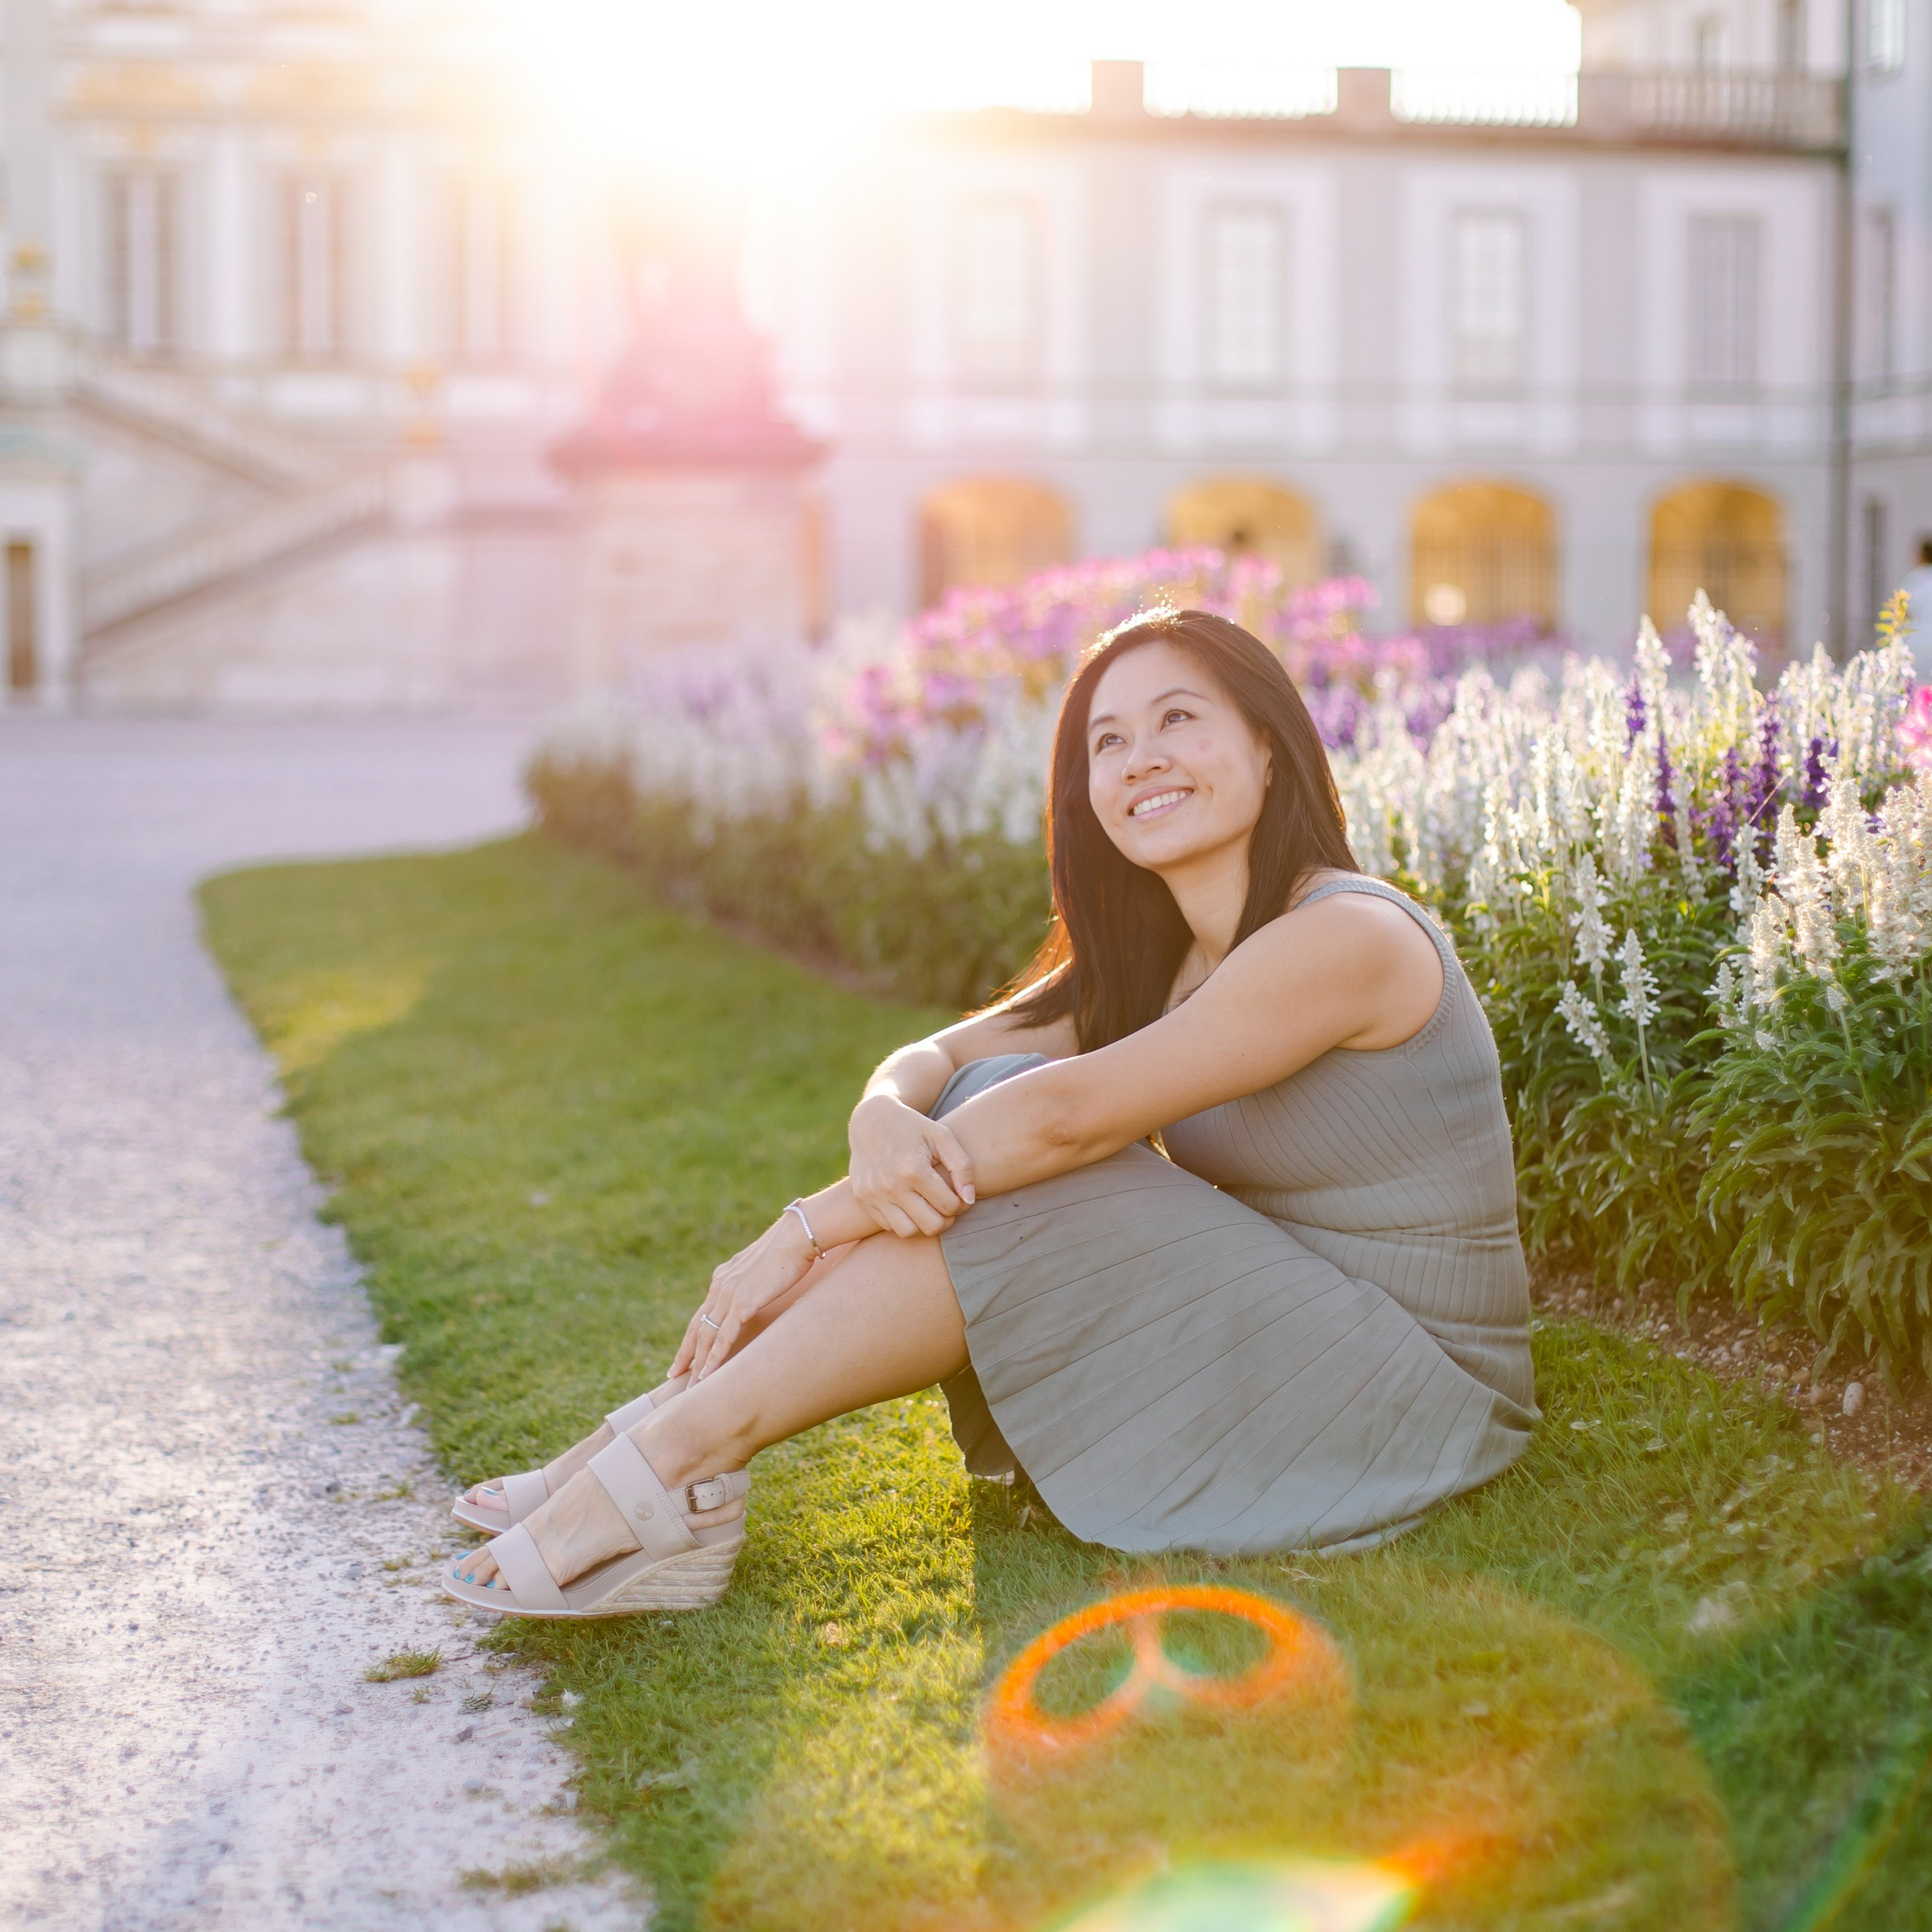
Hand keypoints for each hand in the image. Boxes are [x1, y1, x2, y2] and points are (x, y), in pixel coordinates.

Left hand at [672, 1211, 818, 1380]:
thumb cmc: (790, 1247)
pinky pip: (723, 1338)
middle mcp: (720, 1286)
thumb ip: (756, 1279)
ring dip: (697, 1364)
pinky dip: (713, 1358)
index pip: (703, 1312)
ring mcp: (729, 1296)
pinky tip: (706, 1375)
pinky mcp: (742, 1304)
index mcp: (724, 1277)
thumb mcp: (765, 1266)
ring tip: (689, 1387)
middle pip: (696, 1327)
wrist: (797, 1235)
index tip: (686, 1352)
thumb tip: (763, 1287)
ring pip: (705, 1337)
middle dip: (685, 1353)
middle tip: (673, 1374)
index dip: (693, 1334)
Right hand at [848, 1093, 975, 1236]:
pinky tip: (911, 1204)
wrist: (871, 1120)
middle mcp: (891, 1185)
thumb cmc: (914, 1128)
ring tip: (931, 1209)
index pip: (949, 1206)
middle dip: (946, 1219)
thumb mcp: (942, 1136)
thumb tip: (969, 1199)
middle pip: (931, 1226)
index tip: (960, 1196)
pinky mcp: (863, 1199)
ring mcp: (873, 1194)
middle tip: (948, 1206)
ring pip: (908, 1232)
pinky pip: (889, 1226)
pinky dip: (904, 1220)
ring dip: (924, 1225)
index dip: (961, 1204)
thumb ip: (962, 1166)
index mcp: (913, 1169)